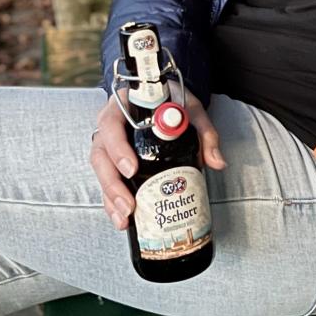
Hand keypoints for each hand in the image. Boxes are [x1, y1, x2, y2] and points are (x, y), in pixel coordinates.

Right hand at [90, 87, 226, 230]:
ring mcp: (109, 146)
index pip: (111, 126)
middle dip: (113, 184)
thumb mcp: (191, 109)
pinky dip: (113, 202)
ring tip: (125, 217)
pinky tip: (122, 218)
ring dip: (111, 198)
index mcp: (122, 109)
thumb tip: (216, 161)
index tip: (131, 168)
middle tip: (129, 204)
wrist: (165, 97)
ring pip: (101, 173)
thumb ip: (204, 132)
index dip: (118, 149)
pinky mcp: (114, 162)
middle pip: (100, 156)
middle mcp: (110, 128)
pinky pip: (108, 183)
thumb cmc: (171, 99)